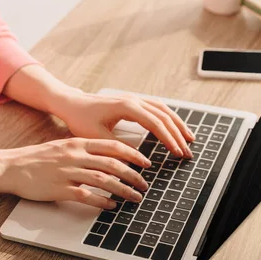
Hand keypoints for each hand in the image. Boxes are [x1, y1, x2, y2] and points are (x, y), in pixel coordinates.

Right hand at [0, 138, 150, 208]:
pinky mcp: (60, 189)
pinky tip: (112, 206)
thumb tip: (109, 156)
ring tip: (135, 197)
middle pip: (112, 164)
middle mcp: (75, 156)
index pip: (112, 146)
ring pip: (103, 181)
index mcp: (78, 143)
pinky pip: (87, 196)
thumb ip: (85, 149)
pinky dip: (102, 202)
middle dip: (133, 175)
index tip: (146, 162)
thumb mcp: (64, 146)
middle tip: (145, 184)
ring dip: (123, 190)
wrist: (13, 167)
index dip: (133, 154)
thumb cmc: (39, 158)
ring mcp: (68, 172)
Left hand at [49, 91, 195, 157]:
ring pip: (163, 109)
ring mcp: (134, 98)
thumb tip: (136, 161)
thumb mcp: (97, 137)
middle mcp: (133, 99)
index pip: (156, 123)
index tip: (177, 152)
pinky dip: (168, 117)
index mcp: (127, 106)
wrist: (71, 103)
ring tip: (189, 138)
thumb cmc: (80, 119)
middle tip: (188, 151)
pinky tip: (174, 127)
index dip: (169, 139)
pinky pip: (156, 107)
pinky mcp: (132, 101)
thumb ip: (117, 148)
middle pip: (164, 115)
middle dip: (178, 134)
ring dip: (177, 123)